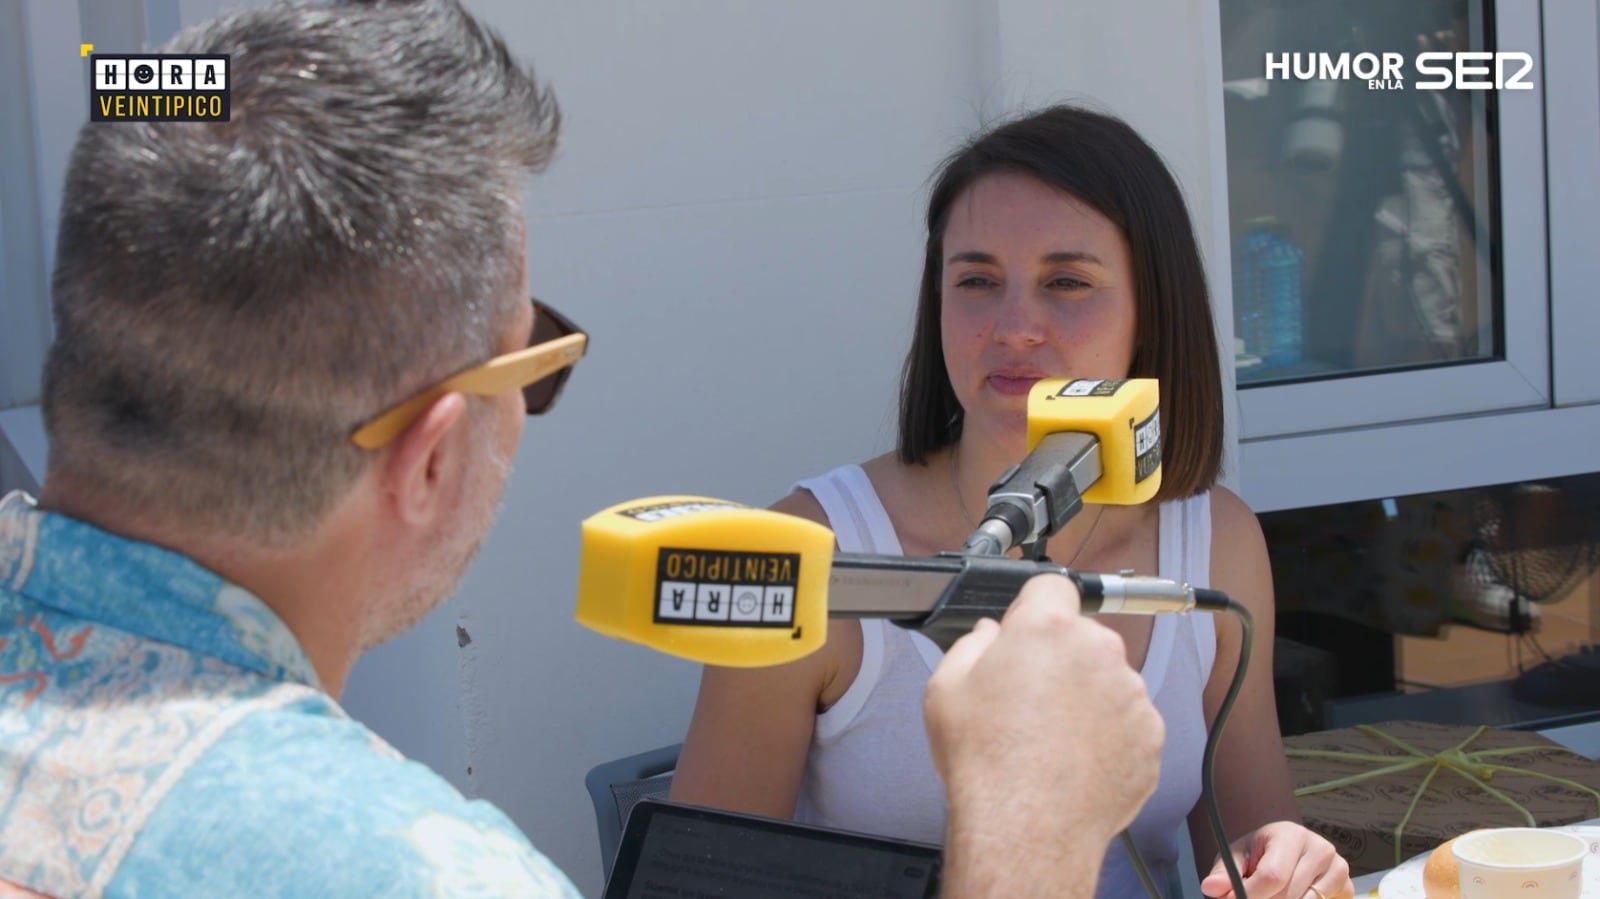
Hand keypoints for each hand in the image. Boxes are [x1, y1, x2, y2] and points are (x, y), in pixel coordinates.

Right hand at [924, 574, 1164, 846]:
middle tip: (1028, 696)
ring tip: (1051, 738)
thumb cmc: (987, 761)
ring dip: (1087, 698)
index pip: (1053, 585)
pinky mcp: (1149, 737)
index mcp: (1049, 630)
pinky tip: (1074, 760)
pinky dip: (1108, 736)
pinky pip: (1128, 723)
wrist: (1027, 828)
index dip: (1035, 606)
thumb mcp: (946, 689)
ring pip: (1108, 681)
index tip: (1025, 629)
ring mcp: (1132, 696)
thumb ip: (972, 645)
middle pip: (1083, 637)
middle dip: (1060, 658)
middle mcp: (1099, 653)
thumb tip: (989, 635)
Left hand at [1201, 821, 1352, 898]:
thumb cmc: (1258, 854)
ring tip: (1269, 894)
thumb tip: (1211, 888)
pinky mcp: (1347, 888)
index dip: (1250, 895)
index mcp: (1292, 835)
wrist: (1282, 851)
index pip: (1274, 876)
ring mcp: (1339, 869)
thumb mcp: (1235, 857)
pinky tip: (1291, 896)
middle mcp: (1321, 849)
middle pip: (1289, 896)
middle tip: (1249, 898)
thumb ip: (1223, 873)